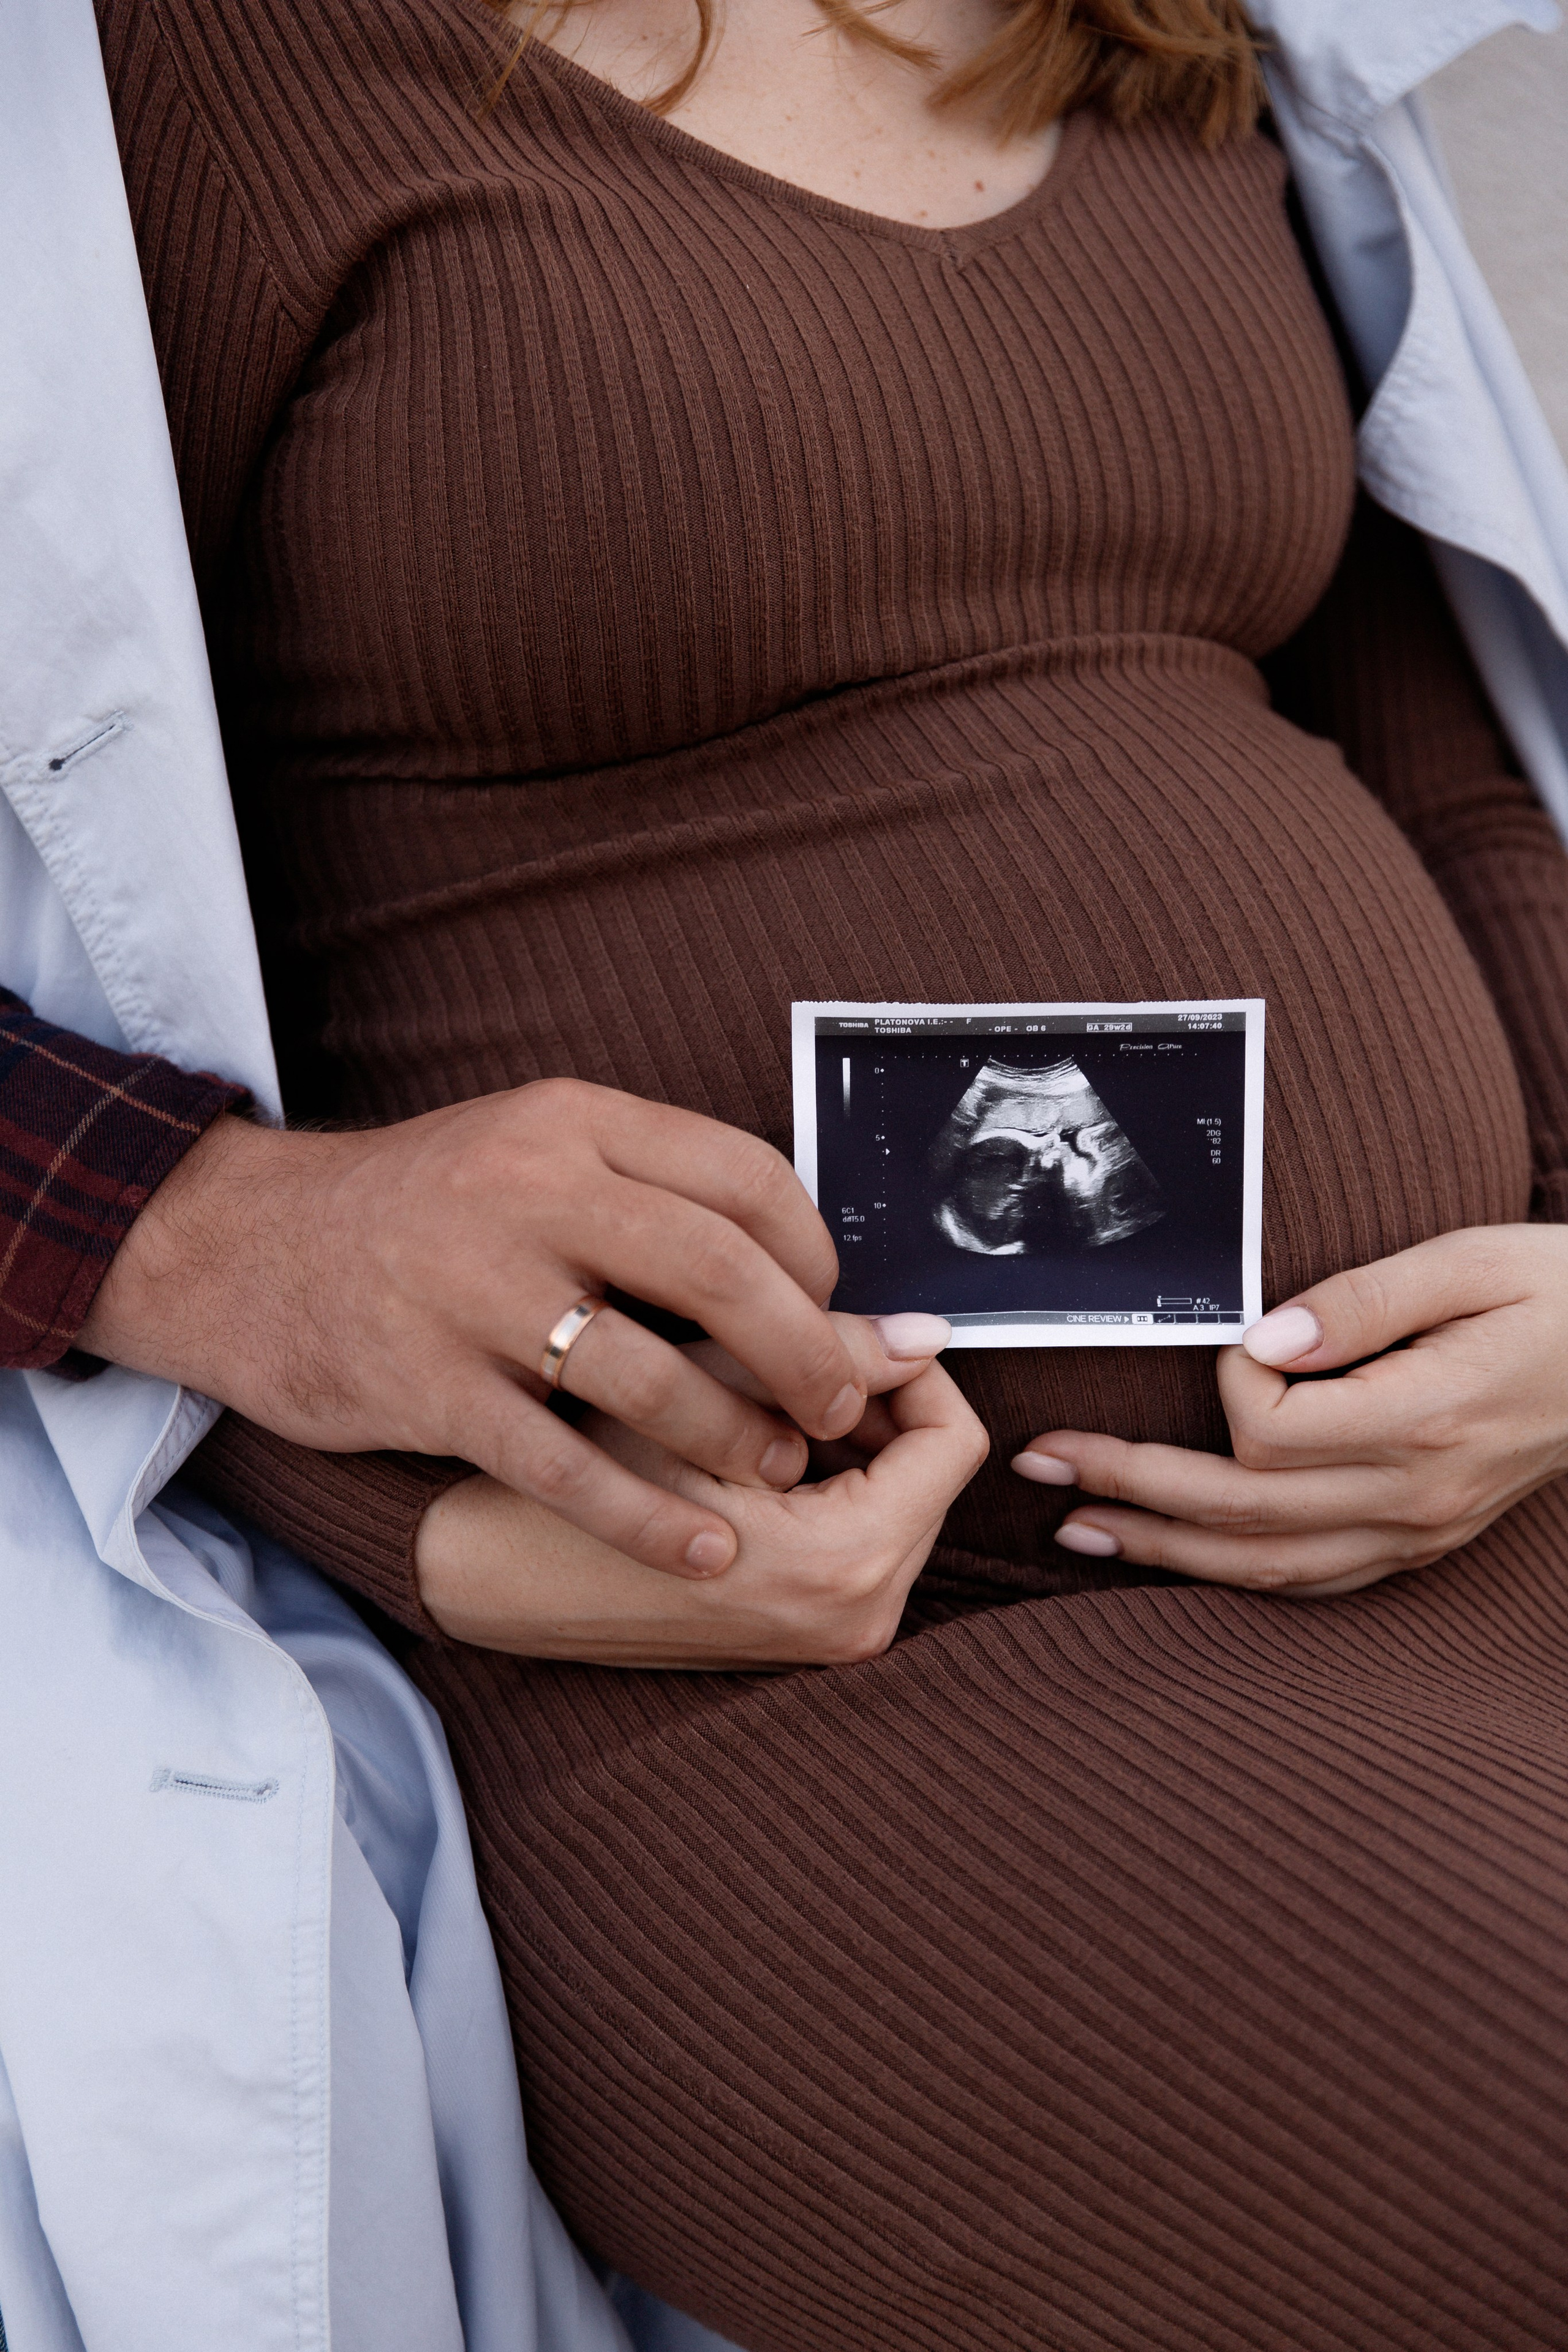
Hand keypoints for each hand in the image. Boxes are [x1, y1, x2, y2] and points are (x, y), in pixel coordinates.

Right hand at [77, 1082, 940, 1579]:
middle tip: (840, 1404)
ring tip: (776, 1468)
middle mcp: (526, 1191)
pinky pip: (563, 1465)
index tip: (833, 1304)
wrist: (244, 1248)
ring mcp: (473, 1292)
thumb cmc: (417, 1208)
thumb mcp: (529, 1149)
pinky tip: (702, 1550)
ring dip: (734, 1434)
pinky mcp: (429, 1387)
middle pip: (717, 1268)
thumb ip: (647, 1187)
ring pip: (648, 1373)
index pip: (740, 1173)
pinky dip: (645, 1516)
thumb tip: (801, 1266)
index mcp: (569, 1121)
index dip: (813, 1249)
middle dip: (803, 1349)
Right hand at [414, 1351, 987, 1664]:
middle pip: (928, 1473)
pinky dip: (824, 1488)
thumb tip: (919, 1331)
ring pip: (893, 1501)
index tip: (844, 1331)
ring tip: (760, 1398)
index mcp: (843, 1564)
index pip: (952, 1439)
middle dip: (873, 1404)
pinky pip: (855, 1544)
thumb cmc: (572, 1477)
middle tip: (793, 1356)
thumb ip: (820, 1356)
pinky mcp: (798, 1644)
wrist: (485, 1577)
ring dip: (843, 1441)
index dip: (906, 1368)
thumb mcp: (702, 1391)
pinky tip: (752, 1449)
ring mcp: (828, 1642)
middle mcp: (852, 1620)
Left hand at [1010, 1225, 1567, 1596]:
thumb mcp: (1471, 1259)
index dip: (1228, 1382)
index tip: (1235, 1334)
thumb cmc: (1561, 1292)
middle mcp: (1415, 1494)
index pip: (1272, 1430)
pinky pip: (1310, 1580)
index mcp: (1423, 1419)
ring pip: (1264, 1567)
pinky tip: (1172, 1558)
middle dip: (1127, 1484)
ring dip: (1161, 1548)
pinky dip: (1230, 1575)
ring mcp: (1419, 1532)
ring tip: (1074, 1529)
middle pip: (1240, 1509)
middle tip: (1039, 1463)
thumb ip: (1362, 1300)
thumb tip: (1261, 1337)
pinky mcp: (1421, 1542)